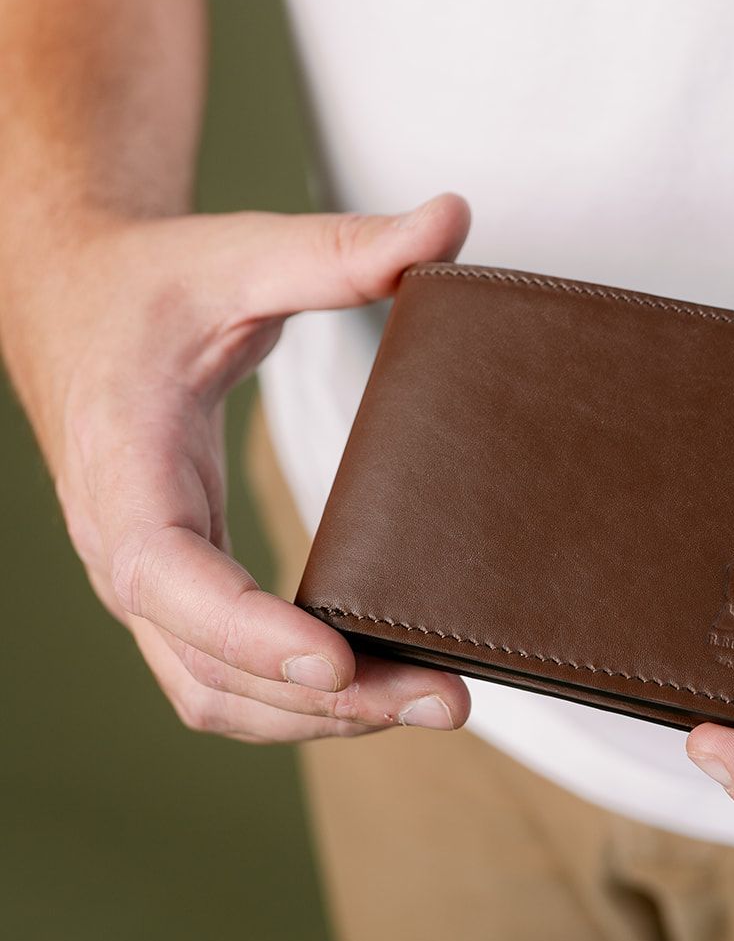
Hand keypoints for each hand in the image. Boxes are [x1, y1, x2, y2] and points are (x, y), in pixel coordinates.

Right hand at [10, 194, 472, 742]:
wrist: (73, 303)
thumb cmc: (148, 285)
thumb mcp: (238, 253)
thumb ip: (343, 245)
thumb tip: (453, 220)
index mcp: (124, 470)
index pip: (171, 579)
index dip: (250, 632)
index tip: (337, 661)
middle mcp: (123, 547)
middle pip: (209, 669)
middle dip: (324, 702)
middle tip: (444, 699)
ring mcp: (145, 581)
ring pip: (216, 695)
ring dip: (318, 720)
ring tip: (430, 704)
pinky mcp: (176, 590)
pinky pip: (224, 676)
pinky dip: (295, 701)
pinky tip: (378, 687)